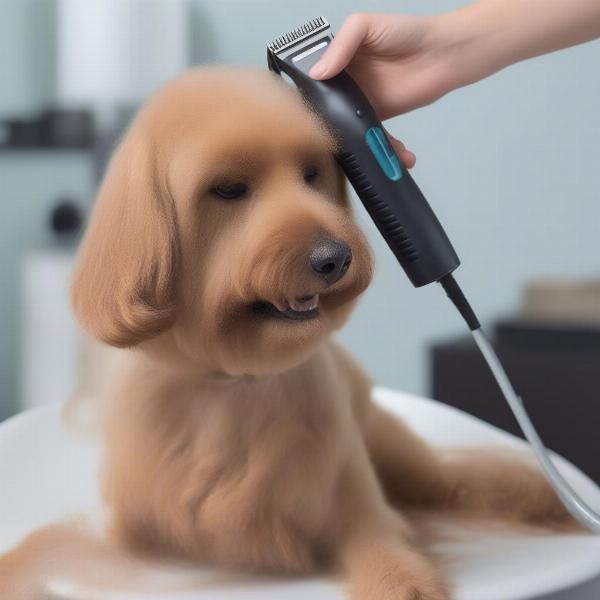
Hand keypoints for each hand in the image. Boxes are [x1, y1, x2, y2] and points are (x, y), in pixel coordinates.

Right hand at [309, 12, 485, 167]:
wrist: (444, 54)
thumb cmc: (408, 32)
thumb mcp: (366, 25)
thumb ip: (341, 44)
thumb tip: (318, 71)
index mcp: (337, 61)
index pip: (313, 82)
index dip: (308, 100)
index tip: (308, 116)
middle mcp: (346, 84)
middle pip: (327, 112)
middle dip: (328, 129)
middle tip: (330, 140)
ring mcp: (362, 103)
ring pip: (349, 129)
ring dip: (355, 143)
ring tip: (364, 149)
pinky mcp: (380, 118)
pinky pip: (373, 138)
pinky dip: (382, 149)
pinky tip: (394, 152)